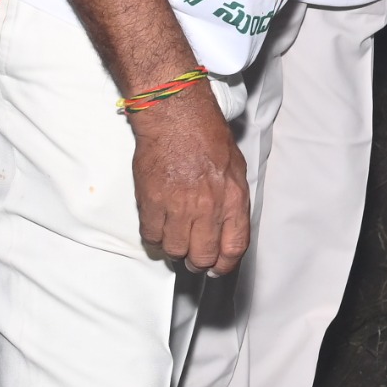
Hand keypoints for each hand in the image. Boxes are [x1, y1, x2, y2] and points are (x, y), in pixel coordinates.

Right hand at [129, 82, 250, 273]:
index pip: (233, 248)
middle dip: (198, 261)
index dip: (224, 265)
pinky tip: (158, 228)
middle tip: (193, 256)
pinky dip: (154, 238)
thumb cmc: (207, 137)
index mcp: (233, 199)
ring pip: (175, 250)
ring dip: (174, 249)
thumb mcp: (236, 169)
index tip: (217, 268)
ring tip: (175, 237)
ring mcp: (178, 207)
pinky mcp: (152, 203)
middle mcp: (208, 208)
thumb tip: (229, 227)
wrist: (176, 117)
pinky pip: (151, 237)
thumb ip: (233, 201)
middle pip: (202, 256)